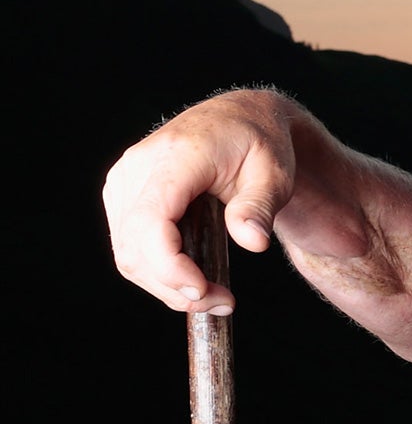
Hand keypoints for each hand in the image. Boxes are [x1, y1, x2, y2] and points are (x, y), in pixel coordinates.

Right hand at [104, 90, 302, 314]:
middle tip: (223, 303)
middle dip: (174, 287)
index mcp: (175, 157)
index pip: (150, 221)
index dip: (169, 266)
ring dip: (166, 286)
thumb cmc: (261, 144)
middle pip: (134, 246)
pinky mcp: (124, 197)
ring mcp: (125, 182)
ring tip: (216, 297)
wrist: (242, 119)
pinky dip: (159, 273)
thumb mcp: (275, 173)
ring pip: (128, 254)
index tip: (204, 292)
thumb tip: (253, 241)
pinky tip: (195, 280)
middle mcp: (138, 168)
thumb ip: (260, 207)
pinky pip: (131, 247)